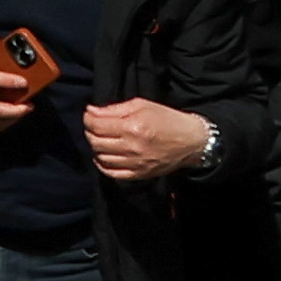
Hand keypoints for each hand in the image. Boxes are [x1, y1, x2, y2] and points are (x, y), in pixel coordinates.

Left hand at [80, 97, 219, 181]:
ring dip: (96, 147)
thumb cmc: (167, 119)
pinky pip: (113, 174)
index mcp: (132, 128)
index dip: (88, 118)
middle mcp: (133, 147)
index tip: (89, 115)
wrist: (192, 141)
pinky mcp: (141, 174)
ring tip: (101, 139)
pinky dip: (103, 166)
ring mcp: (137, 163)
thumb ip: (114, 109)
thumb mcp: (142, 105)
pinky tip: (103, 157)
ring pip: (102, 157)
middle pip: (95, 142)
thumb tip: (91, 111)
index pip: (96, 125)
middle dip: (90, 131)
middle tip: (94, 126)